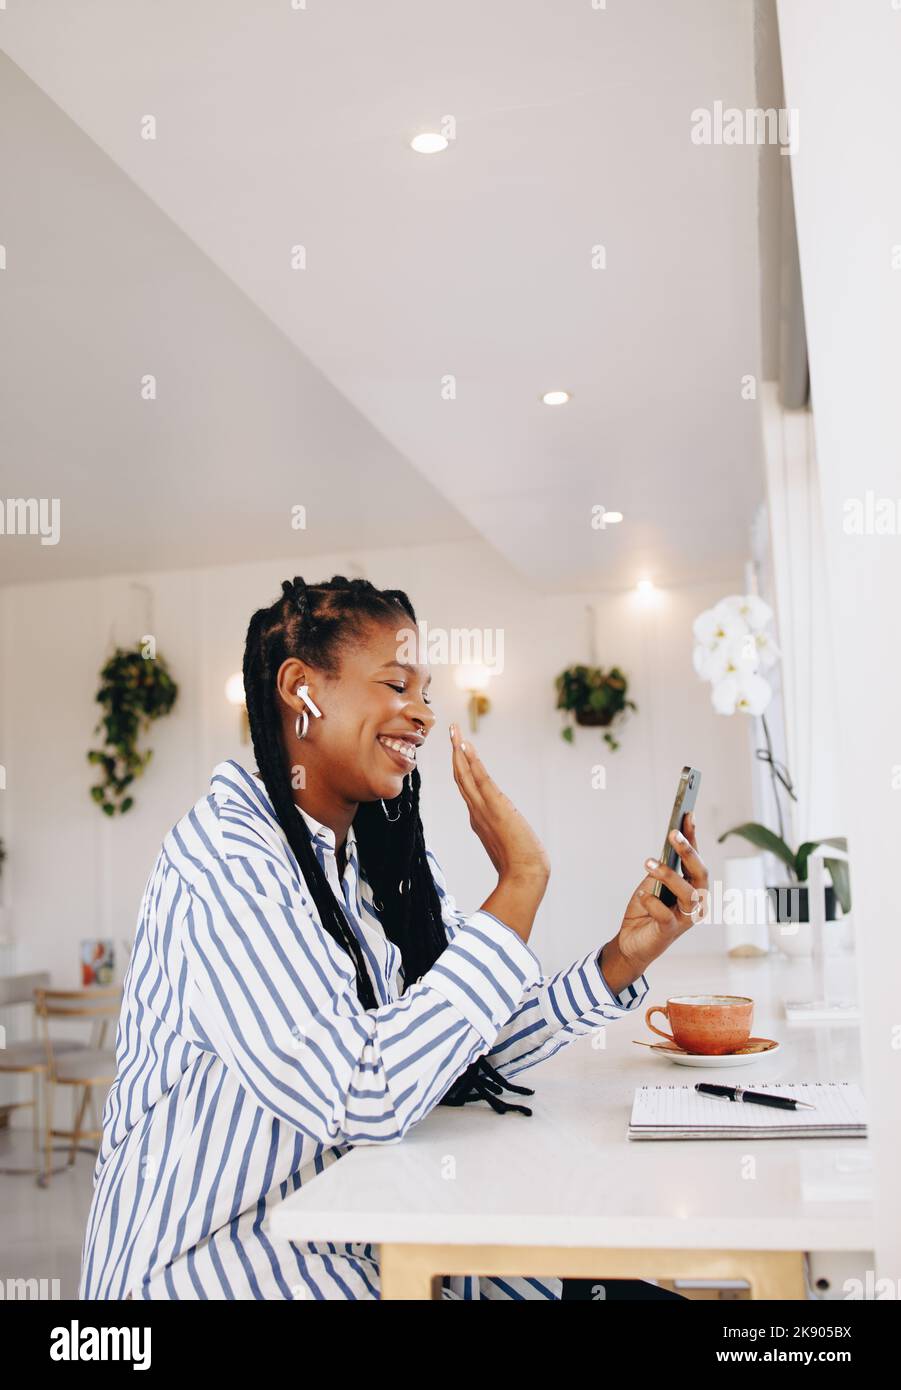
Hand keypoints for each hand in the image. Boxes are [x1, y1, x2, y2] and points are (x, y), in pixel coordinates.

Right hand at [449, 723, 549, 886]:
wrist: (523, 877)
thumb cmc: (520, 867)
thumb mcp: (508, 848)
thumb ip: (501, 840)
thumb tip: (504, 838)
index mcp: (479, 820)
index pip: (466, 789)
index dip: (460, 769)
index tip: (458, 752)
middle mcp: (476, 812)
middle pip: (461, 778)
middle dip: (456, 754)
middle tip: (451, 732)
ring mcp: (483, 808)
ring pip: (466, 775)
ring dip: (460, 751)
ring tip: (455, 731)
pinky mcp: (494, 806)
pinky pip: (479, 779)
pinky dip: (471, 762)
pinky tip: (465, 747)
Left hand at [602, 812, 708, 985]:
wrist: (632, 943)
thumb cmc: (645, 910)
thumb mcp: (652, 883)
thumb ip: (663, 868)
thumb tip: (668, 843)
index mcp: (693, 887)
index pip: (695, 858)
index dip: (693, 836)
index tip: (687, 814)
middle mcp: (696, 902)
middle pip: (699, 873)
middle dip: (688, 851)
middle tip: (672, 834)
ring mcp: (685, 918)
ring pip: (687, 893)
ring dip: (668, 875)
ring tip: (649, 862)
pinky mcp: (670, 932)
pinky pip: (665, 914)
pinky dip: (652, 903)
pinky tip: (642, 896)